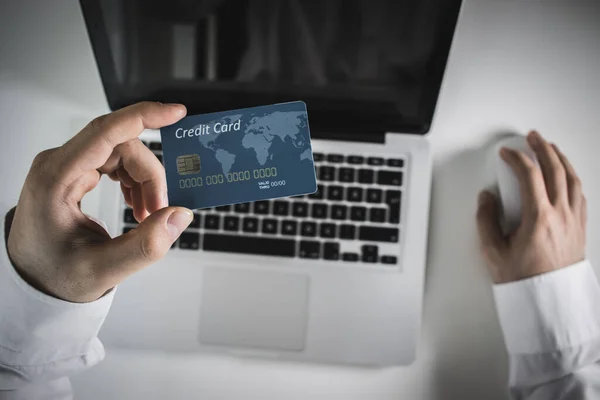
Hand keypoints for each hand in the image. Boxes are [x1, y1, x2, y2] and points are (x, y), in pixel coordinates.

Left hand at [6, 102, 193, 301]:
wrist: (32, 279)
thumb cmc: (55, 274)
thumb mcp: (102, 270)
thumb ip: (144, 246)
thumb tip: (179, 215)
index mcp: (56, 179)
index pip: (104, 132)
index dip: (143, 117)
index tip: (176, 112)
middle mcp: (59, 164)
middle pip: (121, 146)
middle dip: (150, 175)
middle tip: (161, 211)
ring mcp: (67, 166)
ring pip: (123, 153)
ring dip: (145, 180)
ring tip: (149, 214)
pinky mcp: (75, 172)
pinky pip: (116, 162)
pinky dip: (135, 182)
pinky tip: (138, 206)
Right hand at [477, 131, 586, 283]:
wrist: (548, 301)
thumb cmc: (524, 279)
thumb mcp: (493, 251)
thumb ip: (486, 220)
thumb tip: (487, 198)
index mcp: (539, 217)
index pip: (530, 175)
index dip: (517, 158)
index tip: (507, 153)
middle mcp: (561, 214)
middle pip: (555, 169)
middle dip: (542, 148)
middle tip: (533, 138)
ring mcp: (574, 220)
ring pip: (572, 179)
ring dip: (561, 159)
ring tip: (552, 149)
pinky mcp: (580, 228)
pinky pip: (580, 194)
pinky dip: (572, 178)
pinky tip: (568, 176)